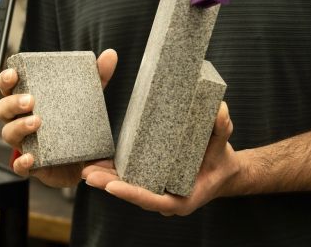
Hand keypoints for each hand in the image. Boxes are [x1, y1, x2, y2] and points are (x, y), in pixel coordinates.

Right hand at [0, 48, 117, 187]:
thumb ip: (98, 77)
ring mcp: (24, 143)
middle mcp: (20, 120)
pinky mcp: (32, 165)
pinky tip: (30, 157)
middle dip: (13, 102)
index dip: (6, 79)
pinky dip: (21, 162)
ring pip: (9, 134)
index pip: (9, 87)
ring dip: (19, 127)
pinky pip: (18, 166)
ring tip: (37, 122)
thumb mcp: (88, 98)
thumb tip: (110, 54)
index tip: (14, 74)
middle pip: (3, 108)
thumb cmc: (75, 122)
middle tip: (31, 100)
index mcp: (27, 101)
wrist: (84, 161)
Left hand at [82, 101, 238, 214]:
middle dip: (110, 186)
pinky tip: (97, 162)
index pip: (153, 200)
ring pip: (128, 187)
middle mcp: (166, 198)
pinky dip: (114, 172)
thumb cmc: (221, 159)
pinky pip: (131, 178)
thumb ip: (222, 128)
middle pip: (134, 194)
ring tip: (86, 169)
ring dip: (106, 179)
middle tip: (89, 174)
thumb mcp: (223, 143)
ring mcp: (158, 190)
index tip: (112, 186)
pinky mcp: (152, 179)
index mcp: (182, 198)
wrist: (224, 170)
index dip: (132, 194)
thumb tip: (219, 109)